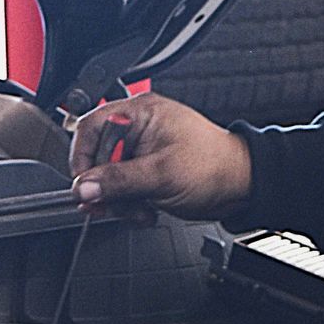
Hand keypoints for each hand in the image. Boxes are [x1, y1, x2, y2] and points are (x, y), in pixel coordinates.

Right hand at [69, 93, 252, 220]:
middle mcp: (137, 129)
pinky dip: (128, 205)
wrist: (240, 185)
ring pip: (107, 178)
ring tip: (139, 210)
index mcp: (139, 113)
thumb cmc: (214, 166)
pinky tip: (145, 210)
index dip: (82, 158)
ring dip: (118, 201)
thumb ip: (118, 180)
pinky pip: (122, 189)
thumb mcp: (161, 174)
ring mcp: (141, 151)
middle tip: (112, 205)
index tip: (85, 185)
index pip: (90, 128)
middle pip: (96, 157)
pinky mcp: (146, 171)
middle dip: (104, 187)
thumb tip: (84, 187)